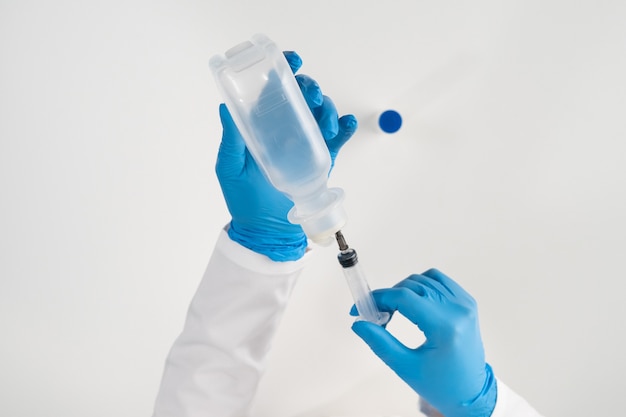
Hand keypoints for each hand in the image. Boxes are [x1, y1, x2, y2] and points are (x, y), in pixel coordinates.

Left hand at [215, 51, 356, 261]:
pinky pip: (338, 137)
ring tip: (326, 124)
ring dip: (328, 109)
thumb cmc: (244, 198)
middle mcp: (285, 128)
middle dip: (312, 87)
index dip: (284, 69)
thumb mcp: (231, 166)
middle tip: (312, 97)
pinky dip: (344, 127)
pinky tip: (345, 124)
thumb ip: (231, 139)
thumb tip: (225, 107)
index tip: (293, 60)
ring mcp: (305, 142)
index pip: (274, 89)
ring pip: (322, 112)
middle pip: (303, 94)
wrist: (268, 229)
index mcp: (262, 123)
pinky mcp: (322, 158)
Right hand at [351, 269, 496, 416]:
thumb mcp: (406, 367)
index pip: (404, 297)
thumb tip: (359, 324)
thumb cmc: (442, 385)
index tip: (360, 308)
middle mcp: (458, 310)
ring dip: (403, 289)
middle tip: (375, 315)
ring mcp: (465, 304)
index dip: (378, 298)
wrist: (471, 392)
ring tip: (393, 311)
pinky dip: (422, 285)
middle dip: (388, 296)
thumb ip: (380, 343)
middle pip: (412, 285)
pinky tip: (413, 302)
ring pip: (424, 278)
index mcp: (445, 327)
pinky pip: (439, 280)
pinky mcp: (467, 302)